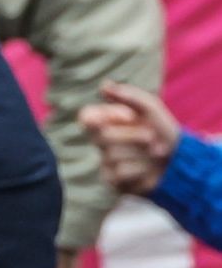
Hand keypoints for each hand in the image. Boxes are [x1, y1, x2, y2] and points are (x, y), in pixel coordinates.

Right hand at [80, 81, 182, 196]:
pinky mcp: (113, 181)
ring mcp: (105, 161)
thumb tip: (104, 86)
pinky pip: (121, 173)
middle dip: (133, 136)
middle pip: (103, 137)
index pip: (86, 117)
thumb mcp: (151, 108)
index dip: (107, 116)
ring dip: (141, 154)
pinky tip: (148, 169)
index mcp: (105, 121)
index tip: (129, 116)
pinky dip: (141, 170)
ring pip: (113, 156)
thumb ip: (129, 95)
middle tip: (152, 137)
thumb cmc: (162, 130)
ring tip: (153, 155)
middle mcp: (100, 141)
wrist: (181, 161)